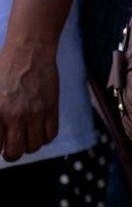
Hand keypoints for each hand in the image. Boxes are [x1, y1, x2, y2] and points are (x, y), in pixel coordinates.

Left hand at [0, 42, 58, 161]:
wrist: (29, 53)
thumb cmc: (4, 69)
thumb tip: (0, 131)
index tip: (0, 145)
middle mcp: (15, 116)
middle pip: (15, 152)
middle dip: (11, 154)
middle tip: (10, 148)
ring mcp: (35, 113)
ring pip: (34, 146)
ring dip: (29, 144)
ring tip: (25, 136)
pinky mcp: (51, 109)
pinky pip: (51, 135)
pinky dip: (45, 137)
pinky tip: (38, 128)